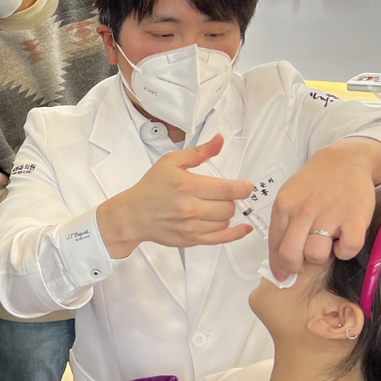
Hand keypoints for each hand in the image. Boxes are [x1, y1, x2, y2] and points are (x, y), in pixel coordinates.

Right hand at [95, 134, 254, 258]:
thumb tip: (219, 141)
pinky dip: (236, 233)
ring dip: (225, 213)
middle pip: (230, 206)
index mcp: (188, 185)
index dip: (243, 187)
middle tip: (219, 194)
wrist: (134, 214)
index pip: (229, 189)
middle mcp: (190, 207)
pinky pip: (222, 238)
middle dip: (230, 199)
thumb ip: (199, 152)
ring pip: (226, 221)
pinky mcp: (191, 239)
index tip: (246, 186)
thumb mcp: (171, 161)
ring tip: (212, 206)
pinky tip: (242, 227)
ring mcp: (191, 226)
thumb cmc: (151, 188)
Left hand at [267, 137, 380, 280]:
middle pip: (290, 255)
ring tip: (327, 244)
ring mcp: (329, 214)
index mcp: (284, 205)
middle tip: (306, 262)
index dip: (278, 266)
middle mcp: (304, 210)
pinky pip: (347, 250)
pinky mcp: (355, 218)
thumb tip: (278, 262)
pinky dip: (345, 252)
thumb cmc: (315, 183)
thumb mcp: (290, 196)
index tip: (283, 275)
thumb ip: (283, 225)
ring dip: (321, 257)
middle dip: (296, 267)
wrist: (345, 160)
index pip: (274, 245)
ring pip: (316, 255)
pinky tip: (344, 239)